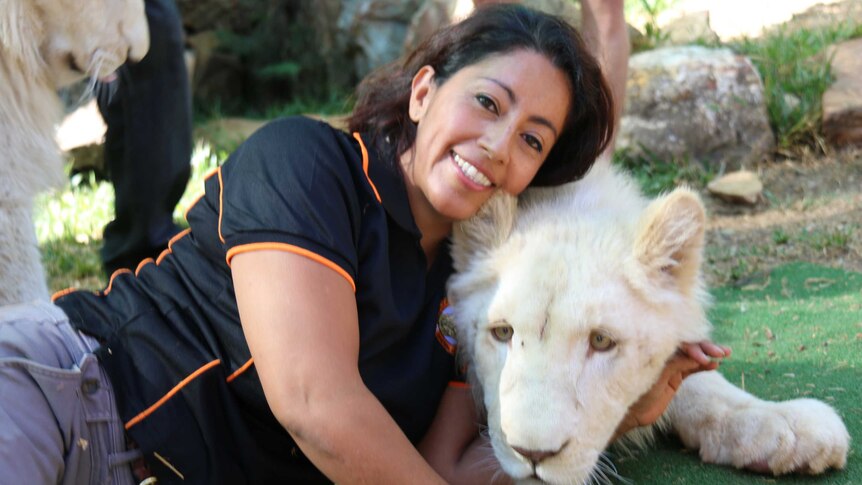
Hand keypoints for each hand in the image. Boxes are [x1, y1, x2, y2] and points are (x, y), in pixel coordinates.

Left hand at [613, 341, 730, 439]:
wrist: (632, 412)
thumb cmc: (635, 391)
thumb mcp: (654, 376)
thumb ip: (674, 365)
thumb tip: (697, 356)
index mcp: (654, 348)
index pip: (677, 340)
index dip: (692, 345)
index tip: (703, 355)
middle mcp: (663, 353)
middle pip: (687, 345)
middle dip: (704, 346)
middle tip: (720, 352)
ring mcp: (670, 364)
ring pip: (692, 355)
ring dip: (708, 353)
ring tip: (724, 353)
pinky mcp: (676, 376)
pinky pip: (692, 367)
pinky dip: (703, 365)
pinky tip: (715, 365)